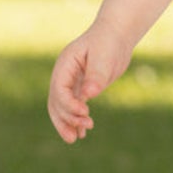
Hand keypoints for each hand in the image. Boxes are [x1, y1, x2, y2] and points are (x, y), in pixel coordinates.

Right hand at [47, 21, 133, 143]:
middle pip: (56, 102)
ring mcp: (71, 81)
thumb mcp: (104, 56)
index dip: (69, 104)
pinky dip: (76, 119)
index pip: (59, 89)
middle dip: (64, 119)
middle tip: (77, 134)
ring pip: (62, 106)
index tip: (85, 112)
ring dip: (67, 122)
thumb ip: (96, 75)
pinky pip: (74, 106)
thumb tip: (88, 95)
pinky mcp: (81, 87)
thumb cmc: (109, 41)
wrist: (116, 34)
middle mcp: (64, 74)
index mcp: (65, 64)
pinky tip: (82, 133)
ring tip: (76, 138)